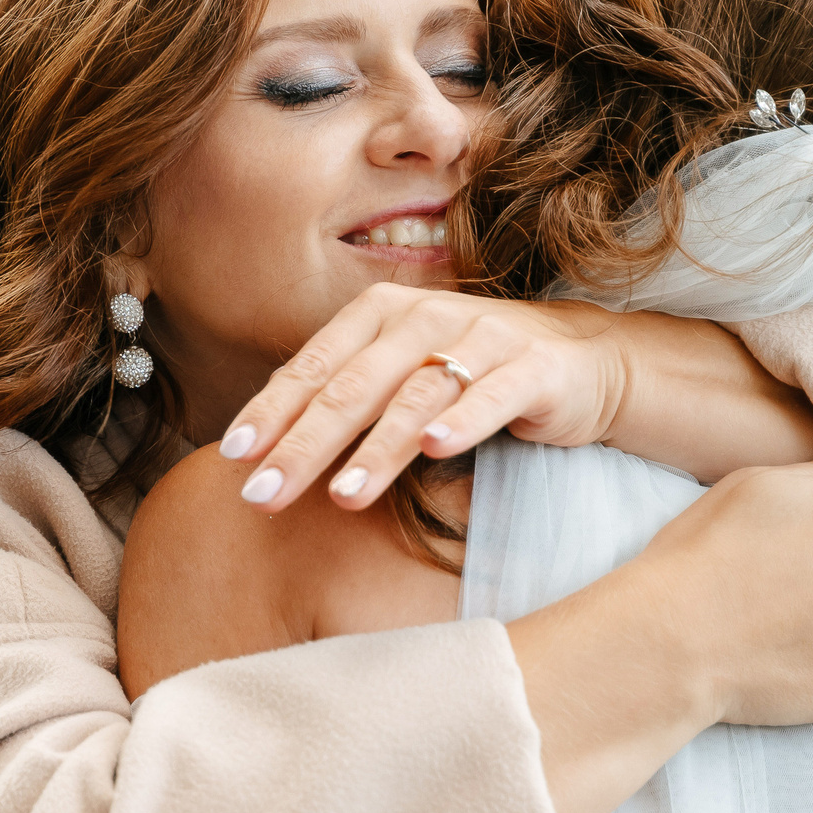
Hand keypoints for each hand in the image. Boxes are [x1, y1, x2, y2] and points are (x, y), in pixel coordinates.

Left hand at [215, 285, 626, 512]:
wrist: (579, 363)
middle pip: (352, 386)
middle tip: (264, 497)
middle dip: (304, 445)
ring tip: (343, 496)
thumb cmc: (469, 378)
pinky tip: (435, 449)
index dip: (270, 414)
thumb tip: (257, 453)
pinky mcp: (533, 367)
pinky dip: (462, 420)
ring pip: (415, 395)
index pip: (312, 368)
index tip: (234, 461)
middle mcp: (424, 316)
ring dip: (377, 449)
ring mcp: (481, 337)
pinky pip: (491, 394)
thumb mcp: (398, 381)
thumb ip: (340, 402)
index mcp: (379, 315)